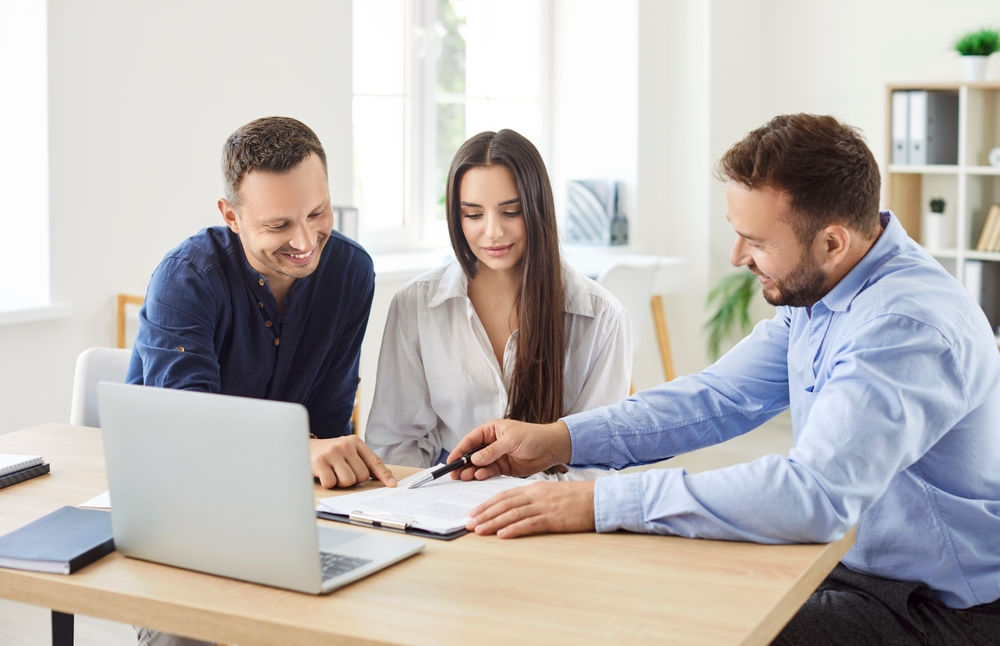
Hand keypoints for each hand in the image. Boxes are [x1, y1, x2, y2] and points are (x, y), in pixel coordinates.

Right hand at [309, 435, 396, 488]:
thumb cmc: (329, 454)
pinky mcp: (319, 462)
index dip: (384, 475)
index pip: (374, 461)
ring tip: (332, 473)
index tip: (391, 485)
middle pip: (361, 476)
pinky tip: (323, 474)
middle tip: (341, 472)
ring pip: (348, 481)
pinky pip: (331, 483)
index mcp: (355, 442)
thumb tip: (386, 480)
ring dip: (340, 482)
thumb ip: (363, 462)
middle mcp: (345, 445)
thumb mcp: (347, 452)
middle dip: (353, 480)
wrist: (301, 447)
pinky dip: (328, 484)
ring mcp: (332, 452)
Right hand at [446, 419, 572, 480]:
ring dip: (471, 471)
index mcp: (491, 430)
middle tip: (454, 473)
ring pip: (479, 465)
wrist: (552, 448)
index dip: (460, 450)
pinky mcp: (503, 468)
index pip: (471, 440)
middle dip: (463, 463)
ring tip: (464, 477)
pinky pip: (489, 472)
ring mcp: (497, 456)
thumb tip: (475, 458)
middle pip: (472, 454)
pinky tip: (478, 477)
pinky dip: (483, 475)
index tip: (451, 460)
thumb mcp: (512, 440)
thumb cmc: (534, 436)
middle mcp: (492, 443)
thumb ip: (493, 450)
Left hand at [467, 481, 595, 537]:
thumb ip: (533, 499)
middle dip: (484, 513)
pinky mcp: (553, 519)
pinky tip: (502, 535)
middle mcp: (535, 496)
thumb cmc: (576, 499)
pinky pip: (530, 524)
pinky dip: (514, 529)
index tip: (474, 511)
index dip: (487, 504)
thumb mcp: (551, 494)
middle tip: (469, 523)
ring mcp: (544, 507)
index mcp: (534, 489)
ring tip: (479, 530)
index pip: (505, 495)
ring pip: (512, 514)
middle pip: (504, 504)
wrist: (597, 499)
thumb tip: (517, 509)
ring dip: (493, 522)